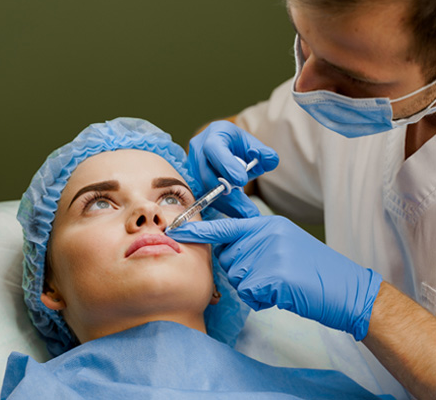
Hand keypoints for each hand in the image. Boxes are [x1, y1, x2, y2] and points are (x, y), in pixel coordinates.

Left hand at [167, 216, 381, 340]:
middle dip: (242, 272)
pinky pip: (250, 293)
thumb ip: (258, 241)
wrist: (346, 289)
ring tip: (280, 285)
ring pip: (237, 277)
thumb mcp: (286, 243)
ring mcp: (271, 254)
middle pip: (229, 257)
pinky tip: (282, 295)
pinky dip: (262, 300)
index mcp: (269, 224)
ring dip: (253, 288)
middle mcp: (267, 234)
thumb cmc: (315, 270)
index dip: (200, 229)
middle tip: (271, 276)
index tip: (177, 229)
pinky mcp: (275, 276)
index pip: (227, 226)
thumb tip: (229, 250)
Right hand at [189, 121, 278, 217]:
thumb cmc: (237, 146)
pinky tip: (237, 214)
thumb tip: (269, 161)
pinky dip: (223, 207)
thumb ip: (265, 153)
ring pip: (205, 190)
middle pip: (208, 176)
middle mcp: (198, 151)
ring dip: (227, 205)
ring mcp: (192, 168)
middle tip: (248, 211)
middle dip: (229, 195)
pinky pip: (206, 197)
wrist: (222, 149)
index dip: (226, 165)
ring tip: (246, 215)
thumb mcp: (253, 144)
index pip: (214, 149)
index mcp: (213, 135)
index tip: (242, 180)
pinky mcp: (192, 183)